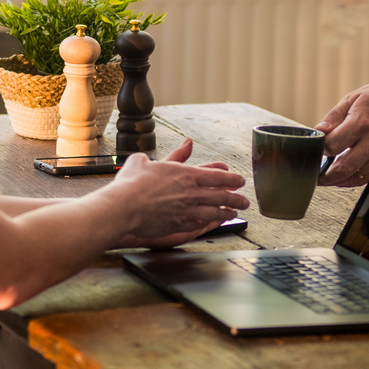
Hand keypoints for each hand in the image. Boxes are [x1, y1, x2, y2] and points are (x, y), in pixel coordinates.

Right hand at [108, 139, 247, 245]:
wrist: (123, 207)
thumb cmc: (132, 183)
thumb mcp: (149, 160)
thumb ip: (173, 154)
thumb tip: (188, 143)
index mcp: (186, 175)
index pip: (218, 177)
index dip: (232, 179)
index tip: (240, 181)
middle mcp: (191, 193)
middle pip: (222, 196)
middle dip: (237, 198)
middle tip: (246, 201)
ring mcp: (187, 211)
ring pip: (216, 212)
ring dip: (228, 212)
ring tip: (234, 213)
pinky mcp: (180, 226)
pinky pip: (201, 225)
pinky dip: (211, 223)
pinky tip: (214, 223)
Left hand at [316, 79, 368, 185]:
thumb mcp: (350, 100)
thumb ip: (332, 118)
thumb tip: (318, 132)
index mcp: (361, 124)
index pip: (333, 146)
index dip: (320, 149)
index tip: (315, 149)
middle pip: (344, 168)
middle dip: (325, 175)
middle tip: (315, 175)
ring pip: (355, 177)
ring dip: (338, 180)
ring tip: (326, 177)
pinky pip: (366, 178)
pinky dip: (352, 180)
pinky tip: (343, 176)